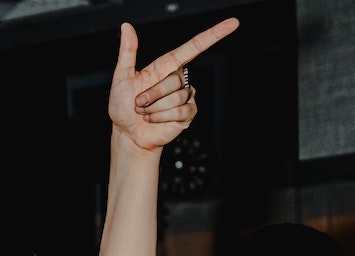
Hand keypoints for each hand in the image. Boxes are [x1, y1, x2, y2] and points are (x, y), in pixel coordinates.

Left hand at [109, 17, 239, 151]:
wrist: (128, 133)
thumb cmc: (123, 106)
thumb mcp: (122, 76)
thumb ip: (128, 51)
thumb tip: (126, 26)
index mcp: (166, 66)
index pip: (193, 47)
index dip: (213, 35)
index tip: (232, 23)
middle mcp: (178, 79)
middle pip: (175, 80)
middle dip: (153, 94)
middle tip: (139, 102)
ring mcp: (185, 96)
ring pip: (176, 98)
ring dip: (155, 108)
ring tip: (145, 112)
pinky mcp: (188, 114)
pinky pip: (181, 112)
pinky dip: (161, 117)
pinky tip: (154, 120)